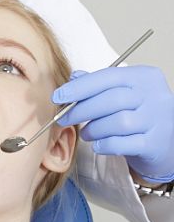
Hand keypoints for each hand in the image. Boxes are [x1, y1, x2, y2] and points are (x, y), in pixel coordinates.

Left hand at [52, 66, 173, 183]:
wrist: (167, 143)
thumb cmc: (140, 114)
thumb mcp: (122, 93)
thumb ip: (98, 84)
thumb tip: (73, 77)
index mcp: (144, 76)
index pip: (108, 76)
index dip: (80, 86)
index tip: (58, 96)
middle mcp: (155, 96)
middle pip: (111, 99)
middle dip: (81, 109)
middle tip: (64, 118)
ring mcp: (158, 120)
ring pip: (118, 122)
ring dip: (94, 129)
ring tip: (86, 133)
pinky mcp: (155, 144)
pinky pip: (123, 144)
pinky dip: (105, 144)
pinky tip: (98, 144)